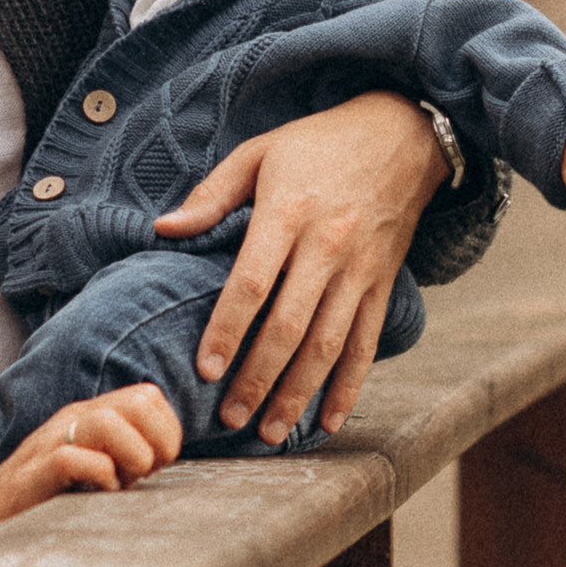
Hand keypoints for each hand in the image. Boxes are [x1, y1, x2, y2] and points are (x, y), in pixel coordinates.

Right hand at [0, 386, 182, 538]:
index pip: (148, 396)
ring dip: (131, 458)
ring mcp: (52, 441)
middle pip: (138, 401)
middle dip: (156, 442)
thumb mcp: (92, 466)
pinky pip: (76, 458)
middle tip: (142, 475)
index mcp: (90, 415)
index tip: (156, 467)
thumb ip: (123, 453)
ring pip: (109, 422)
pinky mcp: (36, 471)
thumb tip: (166, 457)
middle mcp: (73, 419)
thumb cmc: (45, 498)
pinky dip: (99, 478)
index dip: (166, 432)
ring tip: (121, 484)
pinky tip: (97, 495)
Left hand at [153, 89, 445, 446]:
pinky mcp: (383, 285)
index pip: (252, 283)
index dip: (227, 330)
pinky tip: (329, 420)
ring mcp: (360, 271)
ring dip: (299, 394)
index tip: (205, 369)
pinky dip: (350, 386)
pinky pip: (366, 344)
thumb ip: (211, 195)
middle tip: (230, 417)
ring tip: (271, 431)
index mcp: (288, 213)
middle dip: (258, 378)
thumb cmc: (317, 144)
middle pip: (289, 326)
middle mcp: (327, 247)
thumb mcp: (259, 152)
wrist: (402, 135)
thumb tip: (163, 229)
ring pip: (328, 345)